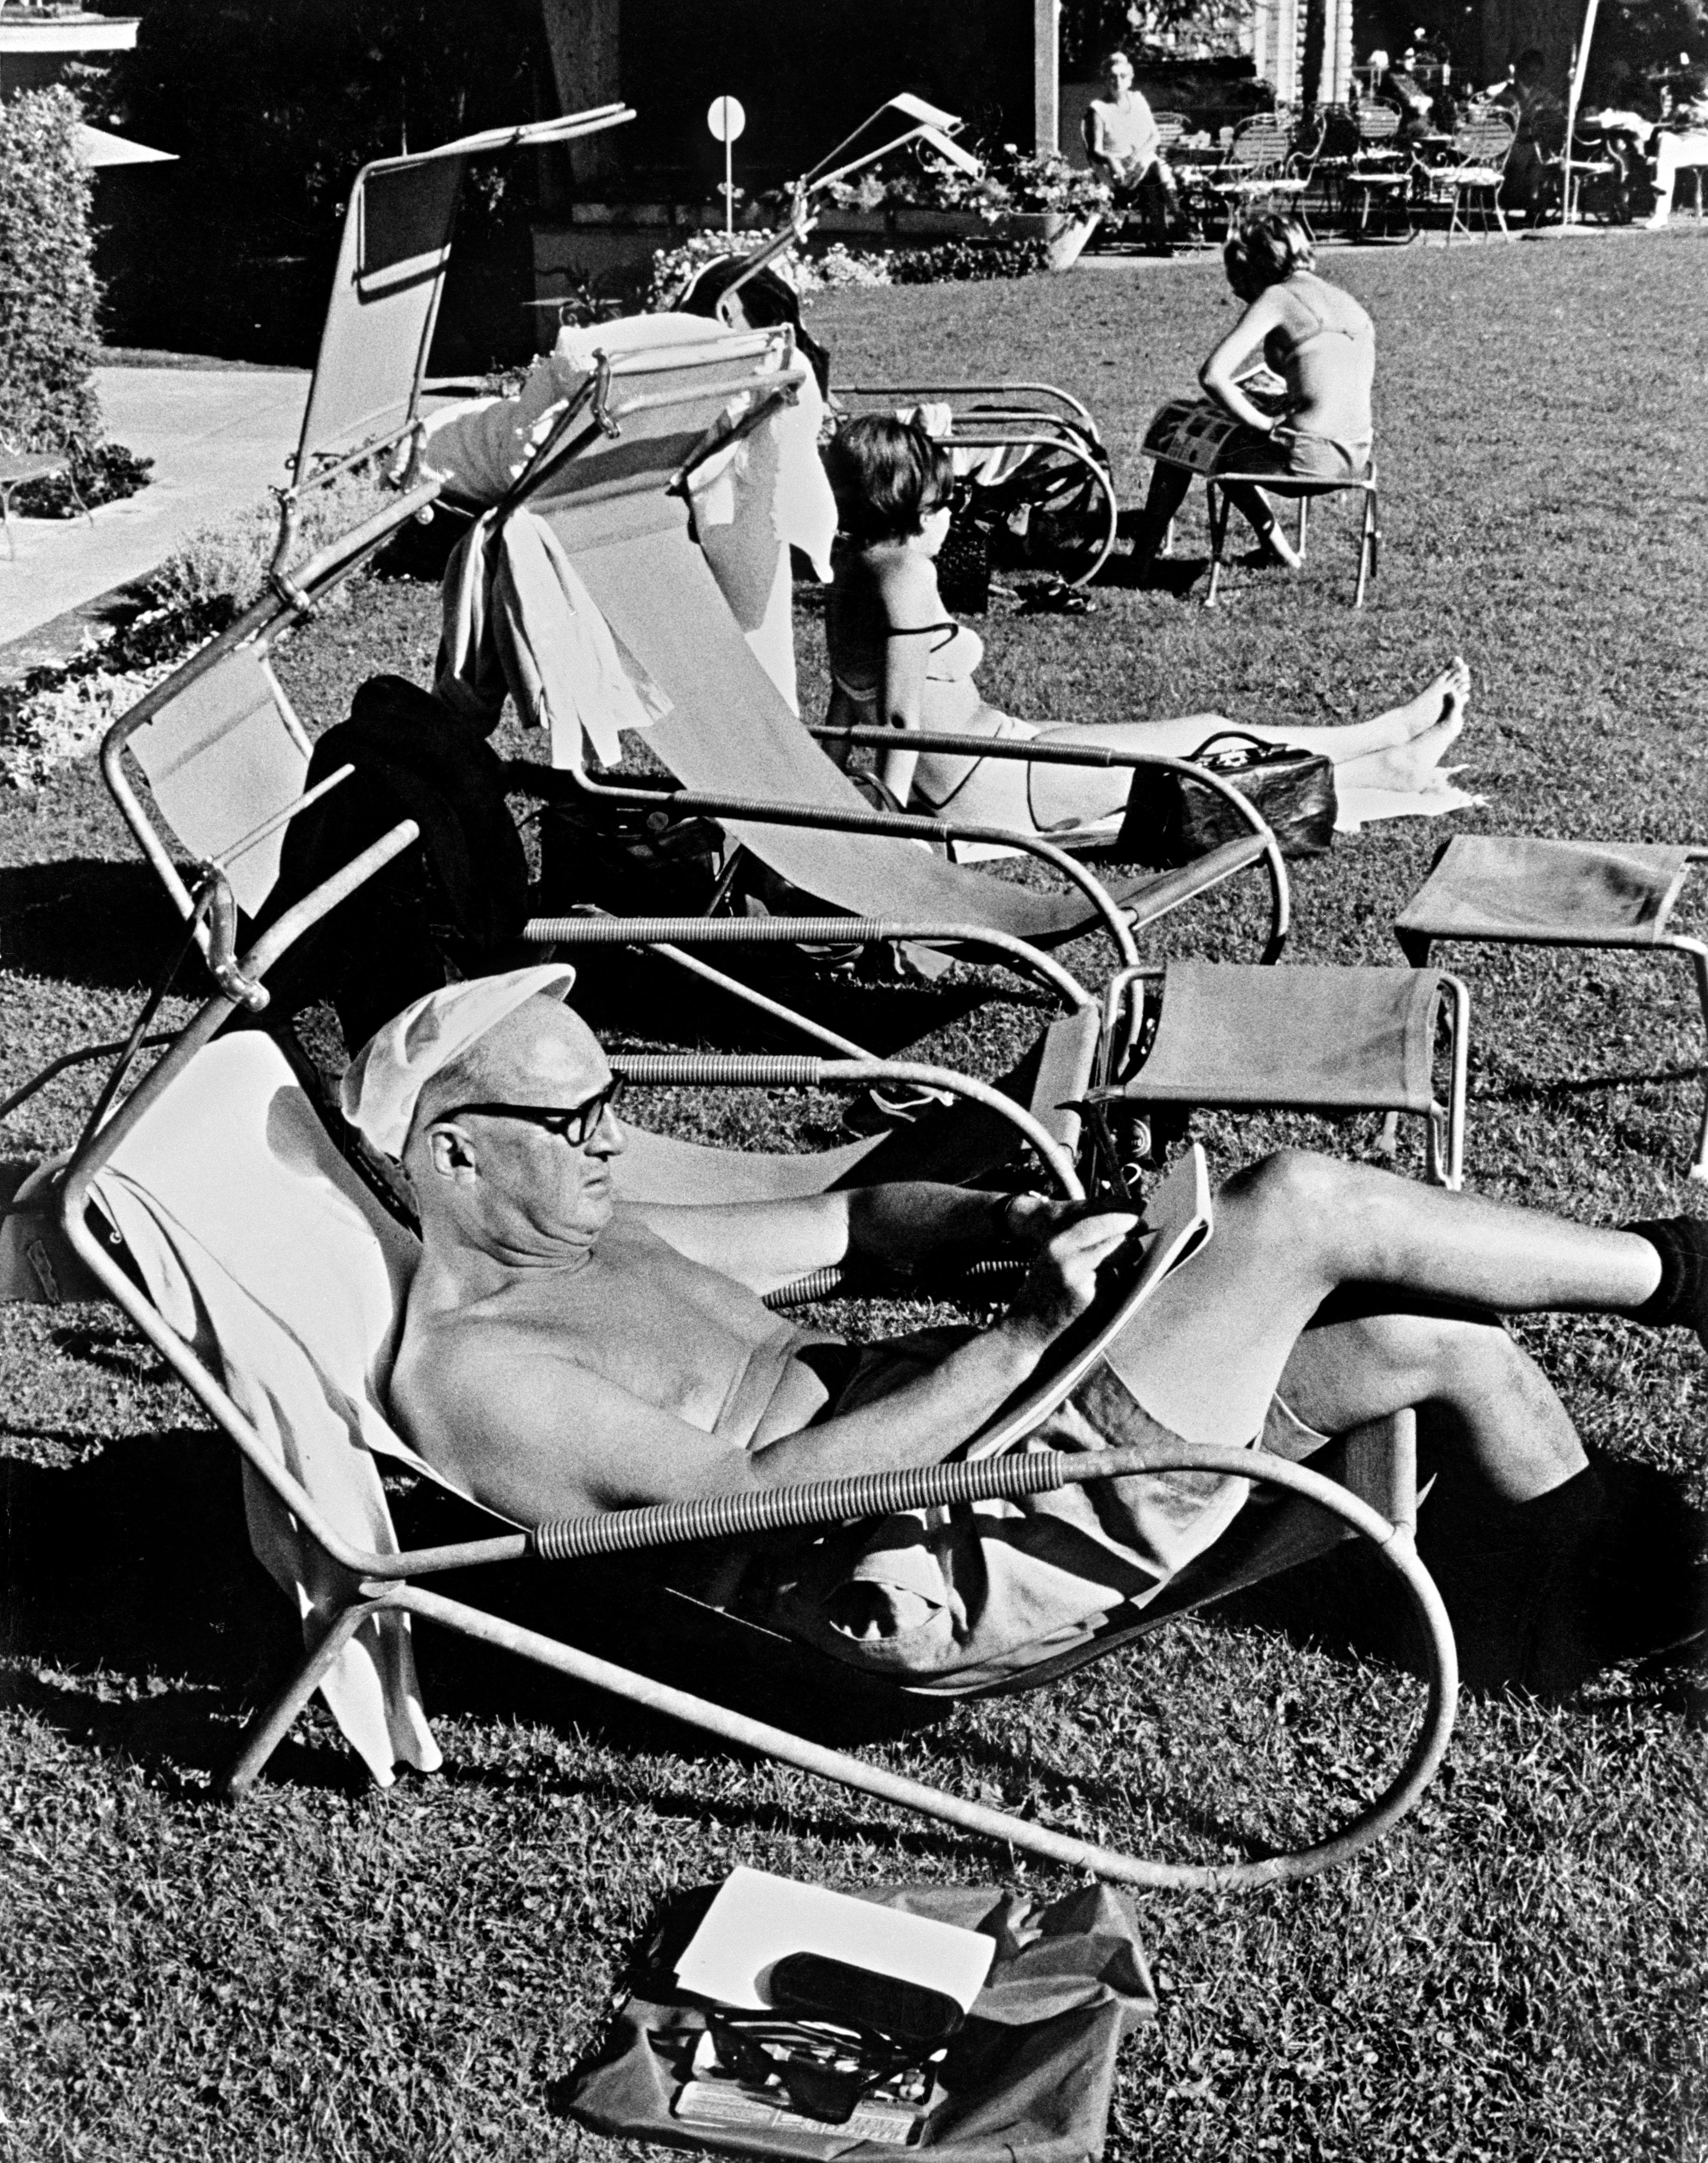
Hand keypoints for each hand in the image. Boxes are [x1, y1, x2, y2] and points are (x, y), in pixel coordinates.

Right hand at [1010, 1210, 1139, 1342]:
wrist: (1025, 1325)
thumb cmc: (1042, 1291)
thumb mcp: (1051, 1258)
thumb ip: (1077, 1244)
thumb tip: (1115, 1234)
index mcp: (1056, 1244)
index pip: (1092, 1225)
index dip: (1116, 1220)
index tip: (1133, 1219)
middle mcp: (1067, 1258)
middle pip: (1111, 1242)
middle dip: (1128, 1243)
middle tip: (1136, 1244)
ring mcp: (1078, 1279)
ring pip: (1116, 1263)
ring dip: (1122, 1265)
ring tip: (1109, 1274)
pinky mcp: (1087, 1297)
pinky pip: (1110, 1284)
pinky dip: (1111, 1285)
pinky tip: (1096, 1293)